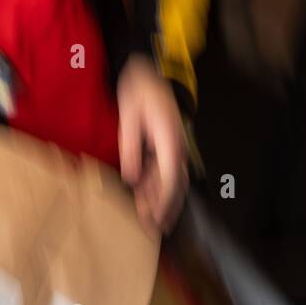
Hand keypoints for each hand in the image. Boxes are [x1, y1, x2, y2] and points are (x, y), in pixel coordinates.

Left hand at [117, 55, 188, 234]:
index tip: (157, 220)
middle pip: (176, 185)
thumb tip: (132, 179)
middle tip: (155, 230)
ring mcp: (173, 148)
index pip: (171, 179)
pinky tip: (144, 200)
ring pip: (170, 182)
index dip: (165, 202)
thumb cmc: (139, 92)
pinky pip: (163, 172)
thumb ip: (131, 149)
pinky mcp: (165, 147)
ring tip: (149, 222)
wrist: (147, 74)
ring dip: (160, 201)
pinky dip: (155, 188)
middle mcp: (176, 148)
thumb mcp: (129, 118)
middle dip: (166, 209)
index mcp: (170, 141)